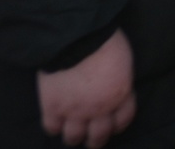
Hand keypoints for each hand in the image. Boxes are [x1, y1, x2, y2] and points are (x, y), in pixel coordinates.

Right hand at [38, 30, 134, 147]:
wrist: (77, 36)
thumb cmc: (104, 40)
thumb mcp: (122, 60)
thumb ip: (118, 79)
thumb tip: (112, 86)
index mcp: (120, 94)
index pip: (123, 120)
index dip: (118, 125)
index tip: (113, 125)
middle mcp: (99, 109)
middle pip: (99, 136)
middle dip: (96, 140)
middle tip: (92, 139)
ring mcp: (75, 110)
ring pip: (74, 137)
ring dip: (74, 136)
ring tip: (72, 133)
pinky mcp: (53, 107)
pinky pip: (51, 127)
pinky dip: (53, 126)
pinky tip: (55, 121)